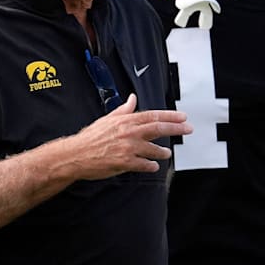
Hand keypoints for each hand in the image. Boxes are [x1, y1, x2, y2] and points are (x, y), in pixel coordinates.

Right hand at [64, 94, 191, 179]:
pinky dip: (151, 165)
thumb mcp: (107, 119)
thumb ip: (123, 109)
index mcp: (126, 120)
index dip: (171, 116)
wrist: (76, 154)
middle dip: (176, 128)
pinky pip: (144, 164)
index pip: (153, 115)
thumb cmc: (90, 137)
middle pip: (158, 128)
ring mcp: (128, 148)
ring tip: (167, 153)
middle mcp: (129, 132)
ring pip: (153, 149)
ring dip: (162, 151)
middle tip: (188, 129)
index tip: (183, 117)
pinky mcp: (125, 162)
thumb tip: (132, 98)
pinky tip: (154, 166)